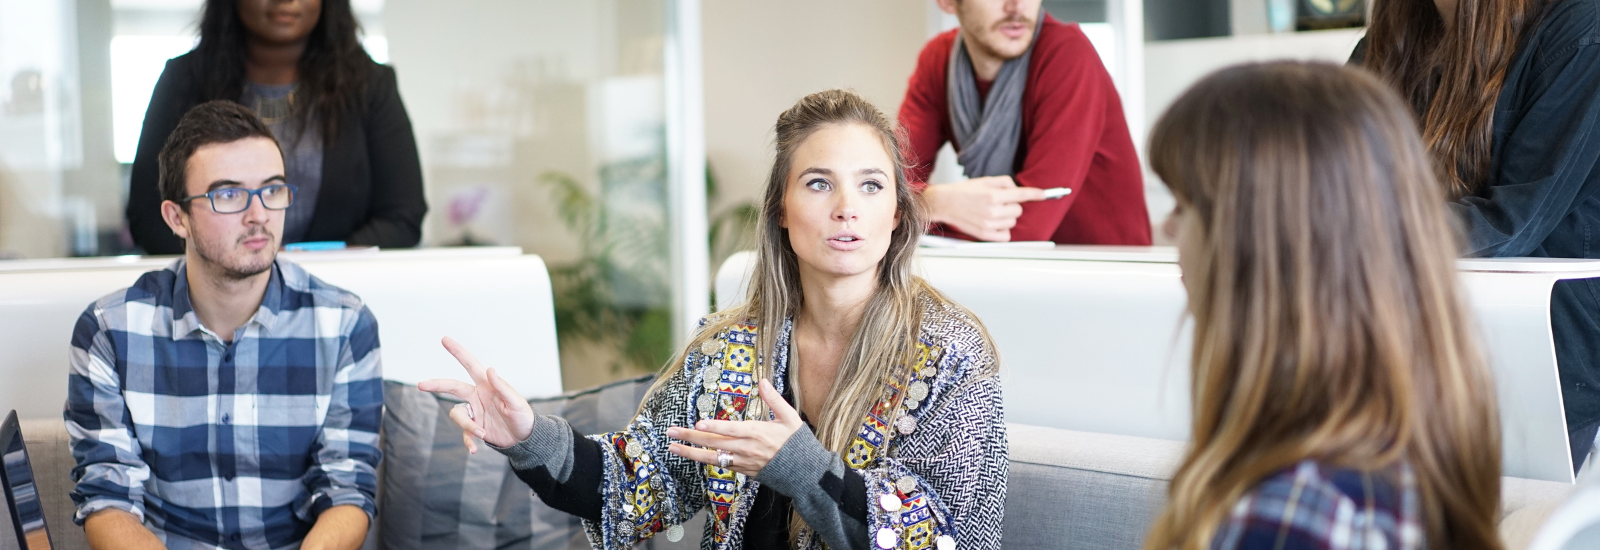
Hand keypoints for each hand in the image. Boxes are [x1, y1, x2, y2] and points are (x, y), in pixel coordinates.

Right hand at [417, 336, 535, 452]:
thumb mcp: (516, 403)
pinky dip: (468, 441)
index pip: (470, 365)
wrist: (524, 438)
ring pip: (457, 415)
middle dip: (436, 384)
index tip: (444, 339)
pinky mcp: (474, 427)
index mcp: (487, 385)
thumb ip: (503, 387)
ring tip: (482, 433)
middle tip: (421, 385)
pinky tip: (474, 449)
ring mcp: (474, 412)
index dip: (458, 352)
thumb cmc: (523, 416)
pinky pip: (464, 434)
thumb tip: (490, 369)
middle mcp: (477, 396)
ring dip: (467, 425)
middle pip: (452, 386)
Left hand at [666, 380, 802, 476]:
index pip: (731, 430)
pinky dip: (706, 460)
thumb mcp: (790, 417)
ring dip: (691, 452)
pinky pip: (721, 465)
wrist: (804, 472)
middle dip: (691, 437)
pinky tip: (692, 455)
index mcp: (757, 433)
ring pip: (712, 457)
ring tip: (673, 447)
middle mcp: (747, 448)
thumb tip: (763, 381)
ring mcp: (743, 462)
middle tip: (671, 432)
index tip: (698, 423)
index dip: (714, 427)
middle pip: (714, 443)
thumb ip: (774, 399)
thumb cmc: (797, 443)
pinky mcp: (744, 471)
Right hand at [921, 176, 1046, 240]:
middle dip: (1013, 205)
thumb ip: (1004, 182)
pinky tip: (994, 223)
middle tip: (1000, 202)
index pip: (1021, 195)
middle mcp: (992, 211)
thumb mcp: (985, 180)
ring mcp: (988, 224)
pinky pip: (1006, 236)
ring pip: (1013, 223)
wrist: (944, 203)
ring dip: (1007, 217)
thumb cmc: (964, 191)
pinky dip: (1004, 230)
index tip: (1044, 195)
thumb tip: (1018, 189)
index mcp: (992, 195)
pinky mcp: (984, 235)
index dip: (1036, 194)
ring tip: (993, 212)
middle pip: (1018, 210)